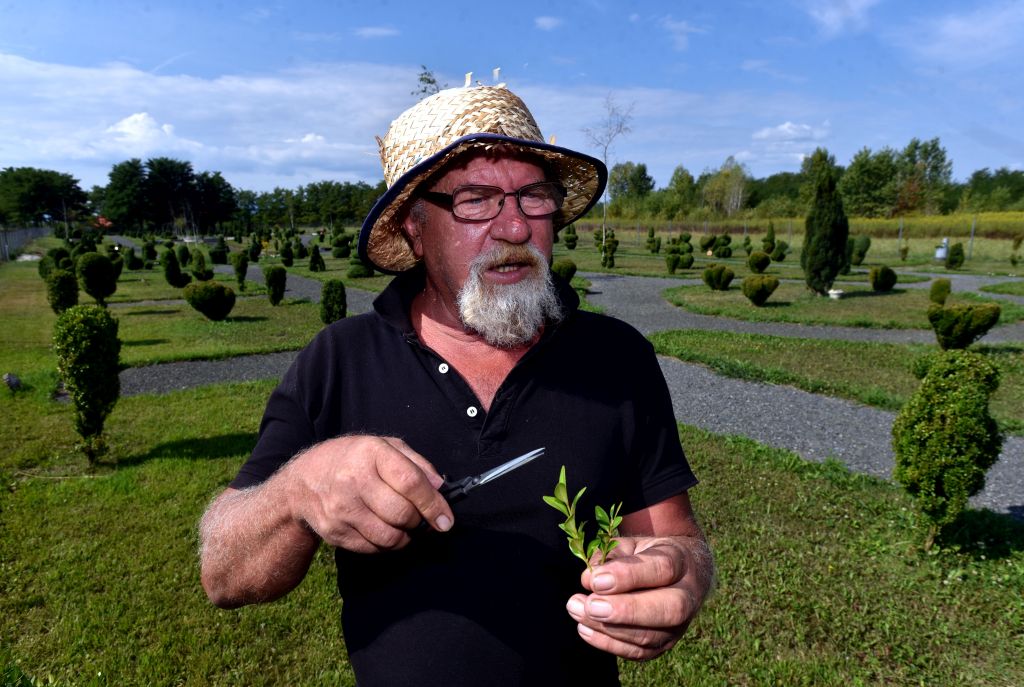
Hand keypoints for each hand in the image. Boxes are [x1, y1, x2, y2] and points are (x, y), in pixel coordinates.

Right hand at [284, 435, 453, 553]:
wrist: (304, 482)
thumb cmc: (353, 460)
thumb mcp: (384, 447)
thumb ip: (417, 464)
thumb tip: (441, 489)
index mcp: (370, 454)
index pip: (410, 482)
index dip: (433, 504)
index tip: (446, 519)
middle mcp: (353, 481)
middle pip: (402, 513)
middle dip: (418, 520)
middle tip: (418, 517)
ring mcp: (341, 509)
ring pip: (390, 537)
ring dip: (405, 536)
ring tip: (402, 525)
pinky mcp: (335, 533)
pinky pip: (373, 549)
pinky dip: (386, 544)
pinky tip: (382, 529)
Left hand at [565, 536, 706, 659]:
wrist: (679, 573)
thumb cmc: (648, 554)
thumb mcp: (633, 544)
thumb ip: (611, 555)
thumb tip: (589, 578)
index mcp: (682, 561)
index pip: (662, 569)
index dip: (627, 576)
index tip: (595, 580)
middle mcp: (688, 596)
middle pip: (667, 609)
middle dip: (625, 610)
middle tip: (590, 605)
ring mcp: (679, 626)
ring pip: (650, 635)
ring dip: (609, 628)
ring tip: (578, 611)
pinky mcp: (664, 644)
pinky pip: (638, 652)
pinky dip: (608, 643)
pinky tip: (584, 628)